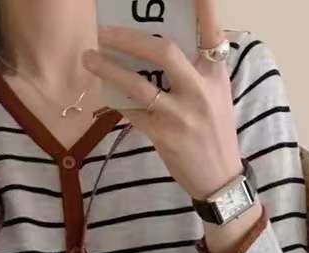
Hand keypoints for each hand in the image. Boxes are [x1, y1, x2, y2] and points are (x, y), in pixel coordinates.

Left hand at [81, 0, 242, 200]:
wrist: (219, 179)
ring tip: (89, 57)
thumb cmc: (214, 133)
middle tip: (105, 30)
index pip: (211, 30)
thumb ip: (196, 70)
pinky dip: (116, 101)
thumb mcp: (216, 95)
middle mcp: (200, 90)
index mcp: (215, 74)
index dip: (202, 5)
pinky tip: (104, 91)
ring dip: (110, 69)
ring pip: (139, 85)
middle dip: (129, 37)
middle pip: (163, 51)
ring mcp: (181, 114)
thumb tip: (159, 46)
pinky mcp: (164, 136)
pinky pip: (133, 112)